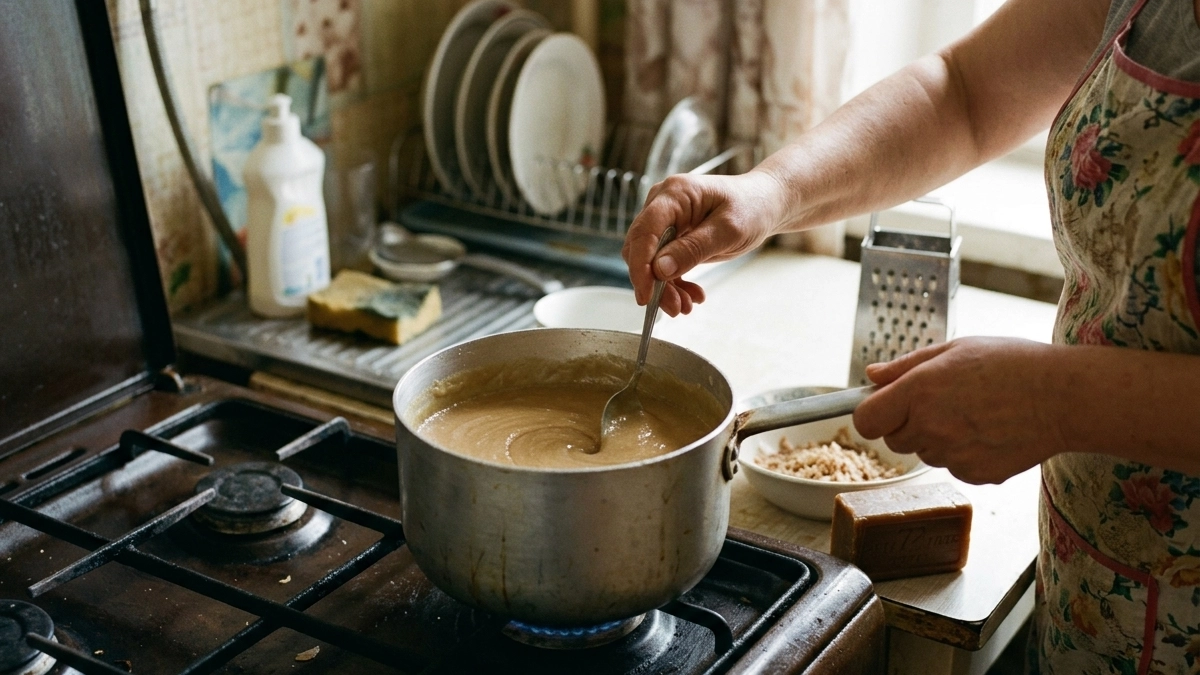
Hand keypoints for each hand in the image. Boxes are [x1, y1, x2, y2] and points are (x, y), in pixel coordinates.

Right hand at [621, 171, 787, 315]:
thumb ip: (694, 248)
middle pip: (641, 249)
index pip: (644, 232)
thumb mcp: (728, 230)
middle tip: (676, 308)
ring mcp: (665, 221)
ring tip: (687, 306)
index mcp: (674, 194)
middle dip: (654, 283)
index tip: (646, 297)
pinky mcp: (671, 238)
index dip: (640, 266)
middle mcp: (662, 206)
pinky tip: (692, 295)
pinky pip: (662, 266)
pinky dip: (674, 284)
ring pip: (649, 262)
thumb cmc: (751, 208)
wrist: (763, 205)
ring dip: (665, 288)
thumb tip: (660, 270)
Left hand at [852, 337, 1068, 484]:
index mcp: (919, 390)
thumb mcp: (955, 349)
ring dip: (937, 438)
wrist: (1065, 397)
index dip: (871, 414)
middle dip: (907, 424)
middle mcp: (930, 425)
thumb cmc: (1012, 363)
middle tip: (941, 403)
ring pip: (925, 453)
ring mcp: (953, 455)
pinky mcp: (975, 474)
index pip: (866, 420)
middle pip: (893, 440)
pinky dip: (964, 453)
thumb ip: (906, 366)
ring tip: (974, 413)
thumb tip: (871, 376)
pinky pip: (953, 467)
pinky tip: (989, 431)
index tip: (883, 408)